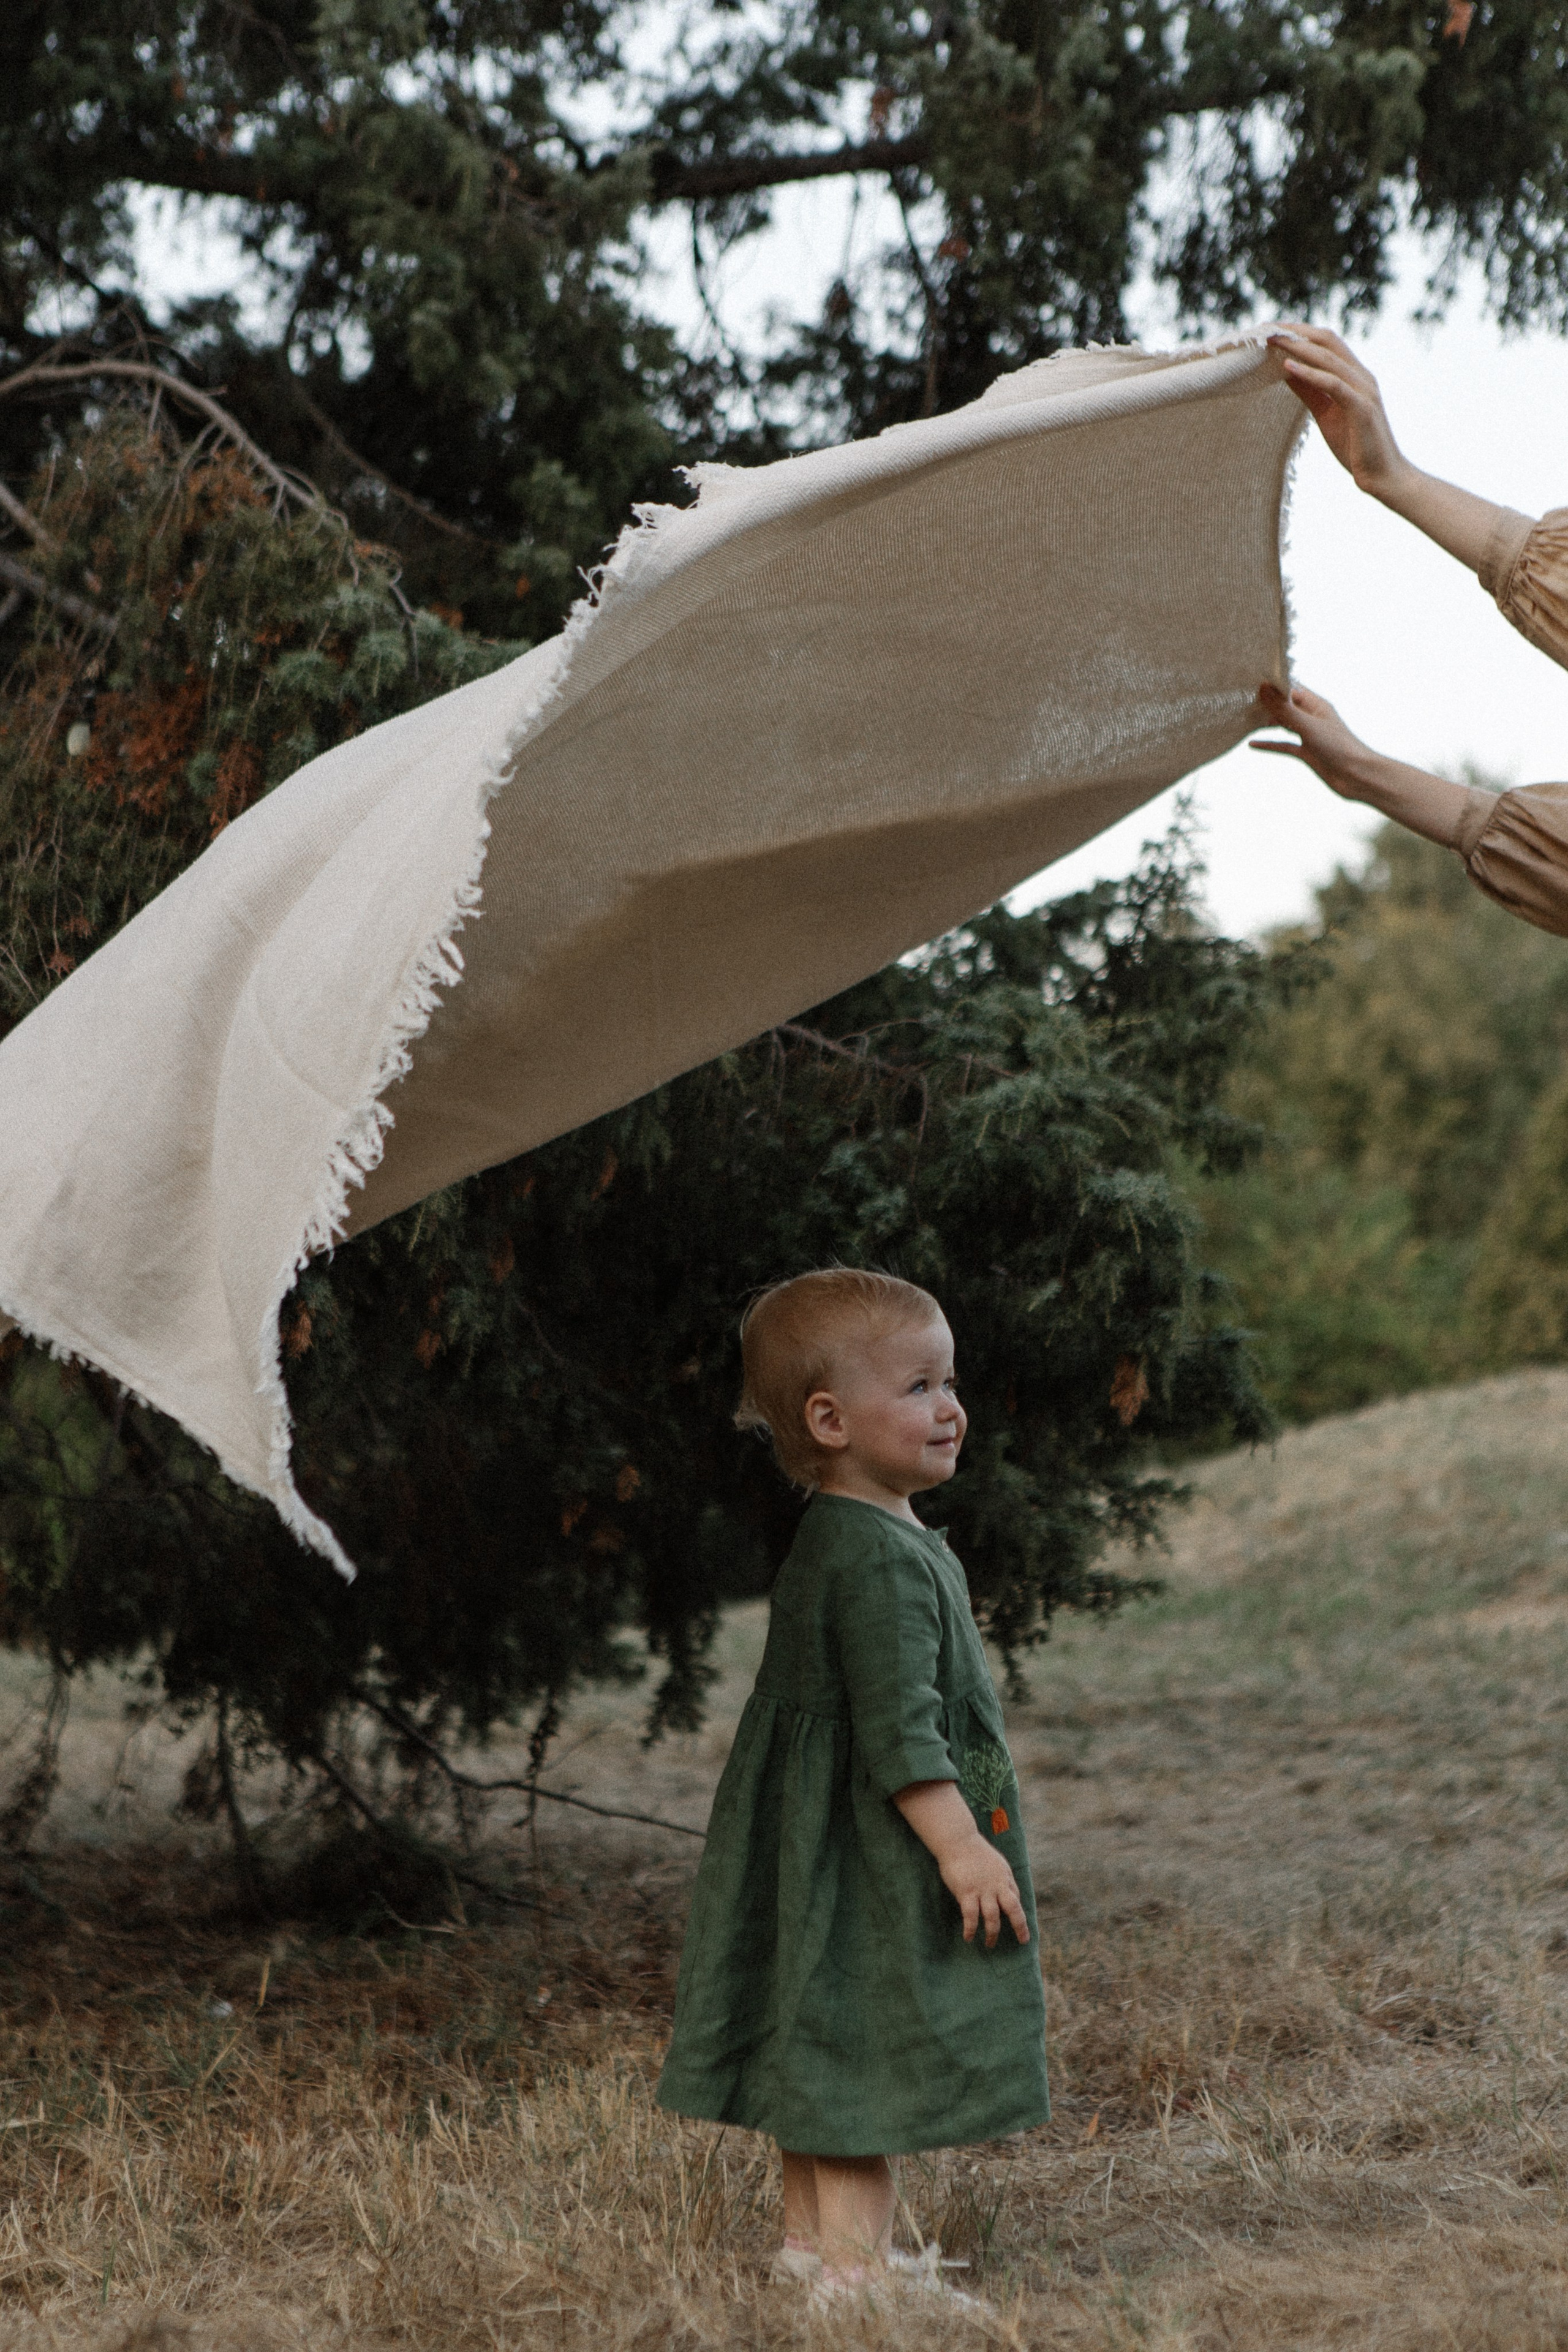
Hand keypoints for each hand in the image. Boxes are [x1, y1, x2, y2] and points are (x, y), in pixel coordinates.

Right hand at [938, 1831, 1029, 1948]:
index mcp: (1005, 1877)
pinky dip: (970, 1929)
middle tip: (1023, 1940)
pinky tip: (968, 1937)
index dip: (1018, 1913)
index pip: (1016, 1898)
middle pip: (1013, 1909)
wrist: (958, 1840)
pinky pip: (971, 1917)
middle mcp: (997, 1885)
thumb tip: (1006, 1893)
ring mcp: (982, 1890)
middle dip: (1020, 1927)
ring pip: (992, 1917)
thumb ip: (1001, 1878)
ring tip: (990, 1944)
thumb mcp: (996, 1862)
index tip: (1020, 1926)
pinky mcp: (967, 1892)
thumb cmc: (974, 1851)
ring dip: (992, 1933)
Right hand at [1252, 681, 1474, 847]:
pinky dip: (1269, 744)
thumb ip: (1284, 709)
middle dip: (1264, 703)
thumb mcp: (1307, 726)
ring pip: (1282, 724)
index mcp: (1316, 704)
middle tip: (1240, 700)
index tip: (1250, 682)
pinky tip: (1252, 745)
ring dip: (1265, 722)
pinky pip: (1284, 745)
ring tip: (1243, 719)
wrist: (1357, 777)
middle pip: (1284, 705)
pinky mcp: (1307, 753)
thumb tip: (1263, 688)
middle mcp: (1311, 717)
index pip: (1290, 688)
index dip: (1271, 685)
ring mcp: (1309, 735)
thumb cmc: (1339, 747)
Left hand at [1267, 325, 1408, 500]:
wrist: (1382, 476)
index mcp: (1355, 375)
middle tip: (1267, 328)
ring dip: (1299, 347)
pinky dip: (1310, 374)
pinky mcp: (1362, 408)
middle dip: (1297, 332)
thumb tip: (1287, 370)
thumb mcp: (1326, 414)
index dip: (1300, 333)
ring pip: (1329, 358)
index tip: (1273, 330)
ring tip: (1272, 341)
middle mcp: (1362, 376)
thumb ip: (1310, 391)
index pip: (1327, 343)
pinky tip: (1287, 367)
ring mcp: (1364, 390)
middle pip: (1328, 340)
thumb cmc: (1356, 447)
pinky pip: (1333, 384)